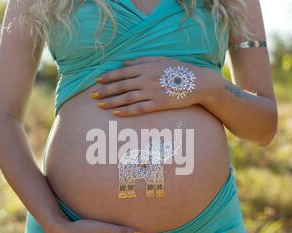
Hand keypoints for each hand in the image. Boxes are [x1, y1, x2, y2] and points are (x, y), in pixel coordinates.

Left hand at [93, 56, 217, 115]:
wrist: (198, 83)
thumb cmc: (180, 70)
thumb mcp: (161, 60)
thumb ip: (142, 61)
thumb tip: (124, 63)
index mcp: (146, 67)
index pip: (122, 72)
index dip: (109, 77)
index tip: (97, 81)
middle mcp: (147, 79)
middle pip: (122, 86)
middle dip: (106, 91)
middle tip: (92, 96)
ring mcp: (152, 92)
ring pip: (127, 98)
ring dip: (112, 102)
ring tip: (100, 105)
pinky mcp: (159, 104)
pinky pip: (139, 108)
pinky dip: (127, 111)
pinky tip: (116, 113)